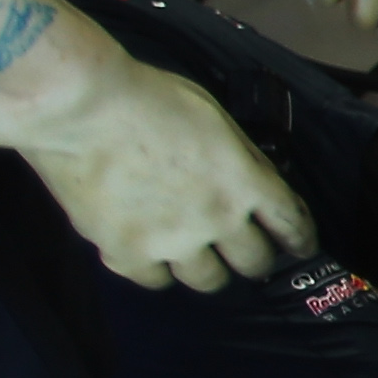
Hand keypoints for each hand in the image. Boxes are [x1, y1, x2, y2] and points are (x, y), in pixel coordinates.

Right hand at [26, 47, 318, 292]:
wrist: (79, 106)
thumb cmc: (147, 97)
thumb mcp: (215, 119)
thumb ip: (239, 158)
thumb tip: (252, 182)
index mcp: (246, 181)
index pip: (291, 224)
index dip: (299, 240)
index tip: (299, 247)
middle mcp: (218, 219)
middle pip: (253, 262)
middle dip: (252, 257)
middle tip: (240, 252)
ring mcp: (173, 242)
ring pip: (207, 279)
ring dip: (206, 268)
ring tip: (193, 256)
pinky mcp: (127, 254)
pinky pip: (154, 279)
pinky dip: (155, 269)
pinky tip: (149, 257)